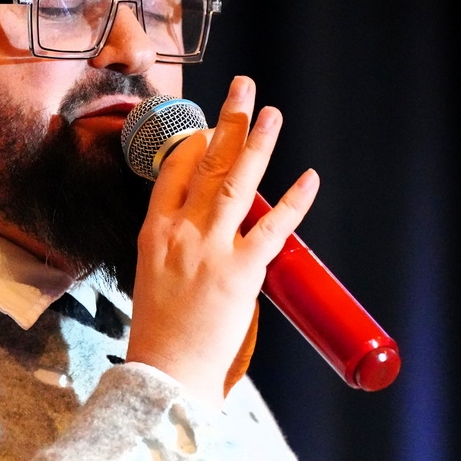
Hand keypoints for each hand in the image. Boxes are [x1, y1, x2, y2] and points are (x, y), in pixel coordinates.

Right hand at [124, 76, 318, 408]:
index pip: (174, 170)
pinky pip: (273, 228)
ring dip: (256, 143)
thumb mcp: (151, 274)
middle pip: (207, 163)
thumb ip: (174, 243)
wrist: (165, 374)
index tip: (211, 124)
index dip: (196, 142)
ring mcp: (211, 249)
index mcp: (154, 232)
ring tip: (271, 113)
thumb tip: (201, 224)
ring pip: (236, 182)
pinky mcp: (241, 273)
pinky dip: (295, 201)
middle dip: (228, 122)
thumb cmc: (160, 332)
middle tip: (244, 86)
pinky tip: (310, 178)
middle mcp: (180, 232)